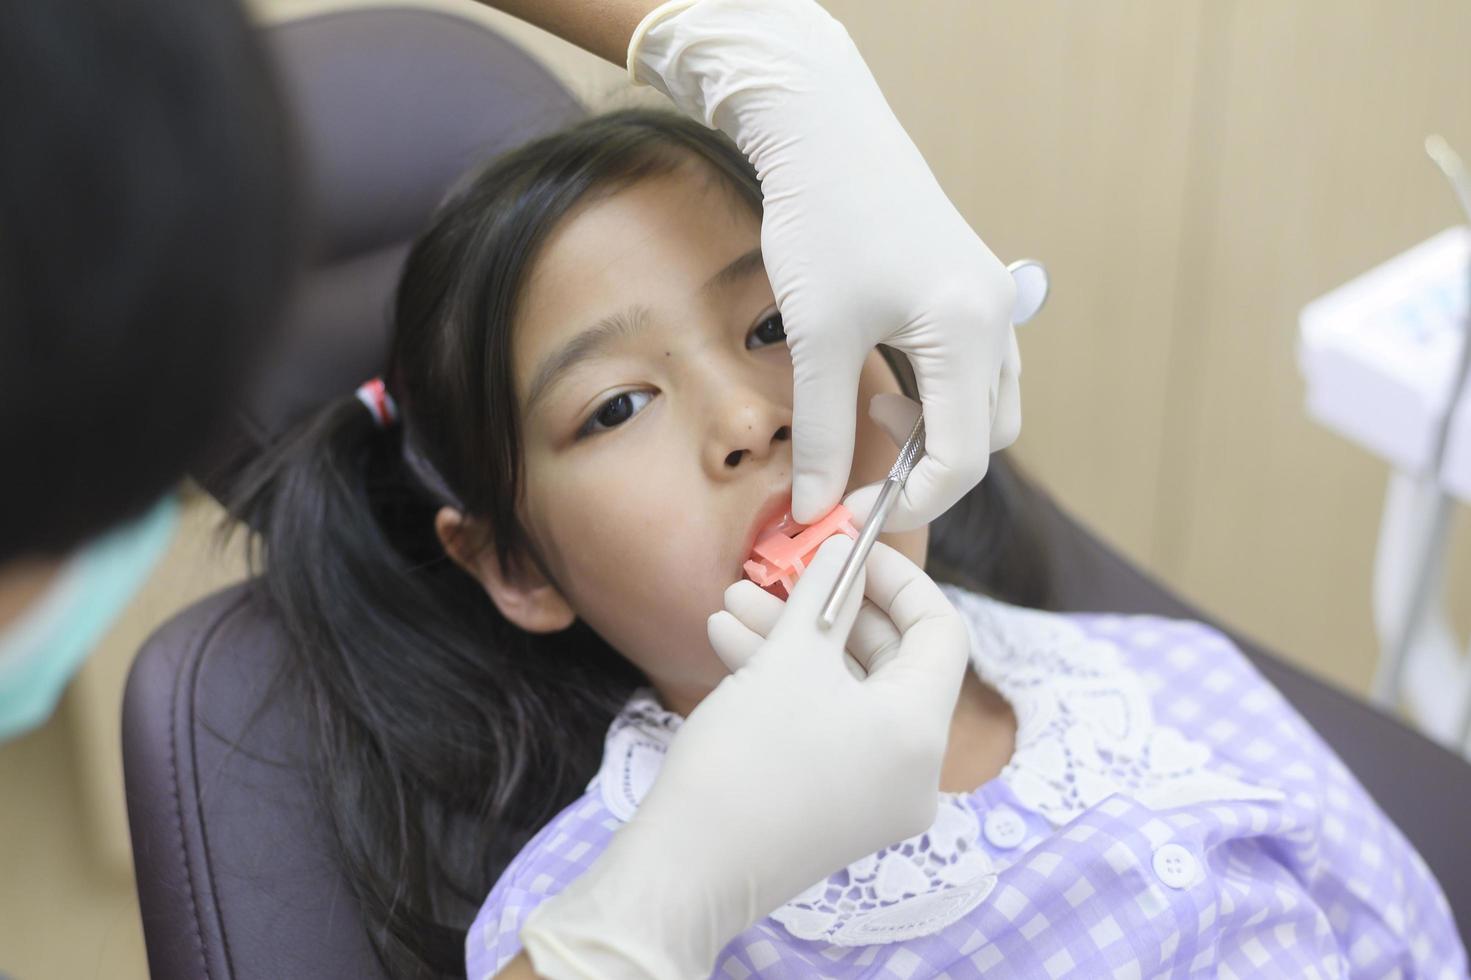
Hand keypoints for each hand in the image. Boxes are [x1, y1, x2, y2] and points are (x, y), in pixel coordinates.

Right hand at [519, 535, 968, 978]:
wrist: (686, 869)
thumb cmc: (746, 759)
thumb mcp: (789, 658)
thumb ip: (822, 595)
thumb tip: (840, 551)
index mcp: (921, 731)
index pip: (940, 631)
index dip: (897, 578)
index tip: (849, 550)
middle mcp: (913, 770)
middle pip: (888, 660)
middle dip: (827, 609)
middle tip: (779, 572)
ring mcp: (874, 796)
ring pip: (846, 693)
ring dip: (793, 641)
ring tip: (730, 603)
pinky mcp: (834, 809)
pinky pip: (827, 729)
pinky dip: (788, 686)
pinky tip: (728, 644)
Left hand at [630, 0, 1020, 526]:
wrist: (827, 132)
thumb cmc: (822, 222)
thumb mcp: (816, 338)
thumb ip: (822, 432)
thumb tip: (817, 509)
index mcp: (969, 333)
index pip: (963, 460)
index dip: (909, 502)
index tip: (852, 511)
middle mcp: (999, 321)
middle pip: (986, 440)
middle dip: (926, 470)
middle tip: (857, 467)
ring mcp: (995, 304)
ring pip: (988, 408)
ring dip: (935, 434)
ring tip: (867, 411)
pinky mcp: (977, 292)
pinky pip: (977, 372)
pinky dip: (938, 398)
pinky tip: (884, 382)